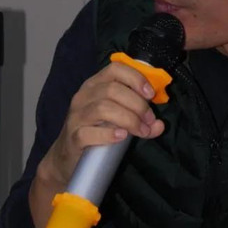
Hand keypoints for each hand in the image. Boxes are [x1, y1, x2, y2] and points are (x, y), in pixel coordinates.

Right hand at [30, 62, 164, 227]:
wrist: (67, 157)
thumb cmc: (96, 131)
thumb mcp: (118, 120)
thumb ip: (141, 120)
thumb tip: (159, 125)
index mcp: (95, 85)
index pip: (115, 69)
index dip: (135, 78)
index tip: (151, 94)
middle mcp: (83, 97)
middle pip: (112, 90)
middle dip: (137, 105)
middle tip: (149, 120)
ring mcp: (76, 117)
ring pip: (103, 108)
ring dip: (129, 119)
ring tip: (141, 131)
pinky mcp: (73, 137)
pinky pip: (89, 132)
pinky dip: (108, 134)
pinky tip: (121, 137)